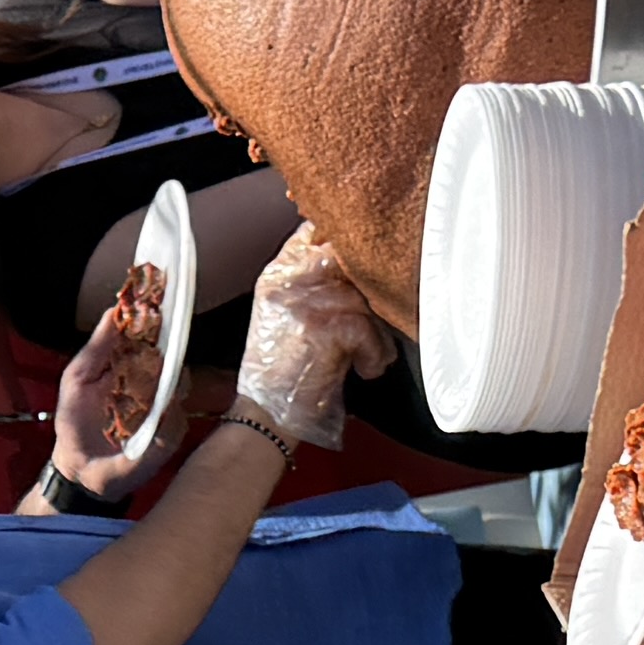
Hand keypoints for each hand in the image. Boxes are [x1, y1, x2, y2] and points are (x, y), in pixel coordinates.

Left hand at [48, 312, 173, 497]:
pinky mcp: (169, 436)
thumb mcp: (78, 377)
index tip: (159, 291)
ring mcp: (164, 408)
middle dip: (170, 338)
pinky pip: (175, 418)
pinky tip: (152, 413)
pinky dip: (164, 415)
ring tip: (150, 374)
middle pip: (172, 355)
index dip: (157, 314)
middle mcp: (153, 383)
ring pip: (179, 384)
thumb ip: (97, 346)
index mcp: (132, 365)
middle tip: (163, 323)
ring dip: (167, 377)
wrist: (79, 467)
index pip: (151, 335)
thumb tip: (114, 309)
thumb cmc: (76, 420)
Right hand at [230, 220, 378, 444]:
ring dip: (376, 332)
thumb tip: (358, 260)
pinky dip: (374, 354)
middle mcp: (288, 281)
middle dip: (368, 289)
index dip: (345, 242)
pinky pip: (369, 329)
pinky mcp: (323, 329)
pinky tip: (363, 368)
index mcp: (277, 273)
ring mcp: (305, 303)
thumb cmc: (283, 371)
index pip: (315, 231)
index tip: (363, 260)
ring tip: (366, 354)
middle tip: (372, 318)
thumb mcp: (285, 313)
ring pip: (365, 298)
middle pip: (347, 258)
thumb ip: (313, 282)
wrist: (267, 413)